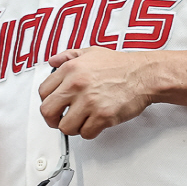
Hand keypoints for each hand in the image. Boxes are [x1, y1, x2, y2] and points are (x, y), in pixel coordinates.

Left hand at [38, 47, 152, 138]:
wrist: (143, 74)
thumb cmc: (120, 65)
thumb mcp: (91, 52)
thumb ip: (68, 56)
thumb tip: (52, 62)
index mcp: (71, 69)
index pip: (43, 91)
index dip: (47, 101)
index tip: (54, 105)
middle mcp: (77, 85)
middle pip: (47, 111)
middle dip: (52, 119)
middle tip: (60, 119)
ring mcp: (89, 102)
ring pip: (65, 127)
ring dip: (72, 127)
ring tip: (82, 120)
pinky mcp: (102, 116)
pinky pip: (86, 133)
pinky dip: (89, 131)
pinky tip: (95, 122)